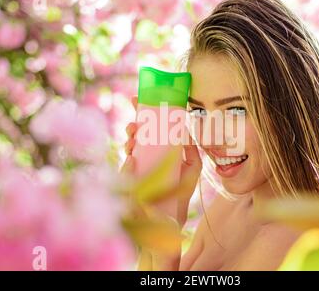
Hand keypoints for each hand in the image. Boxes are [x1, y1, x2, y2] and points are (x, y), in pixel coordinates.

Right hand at [121, 96, 201, 227]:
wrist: (172, 219)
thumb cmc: (181, 192)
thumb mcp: (192, 168)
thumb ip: (191, 151)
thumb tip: (186, 132)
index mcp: (160, 149)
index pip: (151, 128)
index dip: (144, 112)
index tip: (139, 100)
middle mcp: (147, 156)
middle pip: (137, 135)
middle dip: (133, 124)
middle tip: (135, 121)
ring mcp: (138, 168)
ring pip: (129, 148)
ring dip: (129, 139)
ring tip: (132, 137)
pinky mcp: (132, 182)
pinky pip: (126, 169)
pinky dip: (127, 162)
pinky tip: (132, 158)